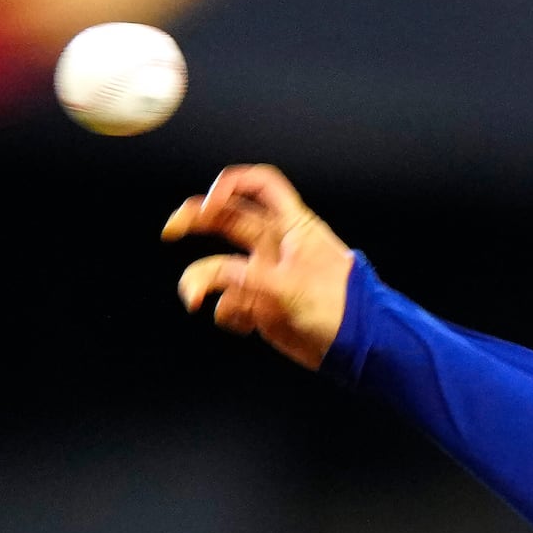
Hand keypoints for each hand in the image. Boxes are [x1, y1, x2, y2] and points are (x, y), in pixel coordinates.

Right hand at [165, 164, 353, 369]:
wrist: (360, 348)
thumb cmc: (341, 308)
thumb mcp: (291, 287)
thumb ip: (245, 279)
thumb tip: (205, 278)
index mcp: (292, 227)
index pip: (260, 186)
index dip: (231, 184)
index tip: (210, 201)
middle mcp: (275, 246)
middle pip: (227, 219)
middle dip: (196, 219)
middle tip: (172, 230)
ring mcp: (265, 276)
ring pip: (219, 266)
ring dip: (201, 280)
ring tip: (193, 298)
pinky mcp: (261, 305)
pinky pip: (230, 304)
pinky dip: (227, 314)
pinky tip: (244, 326)